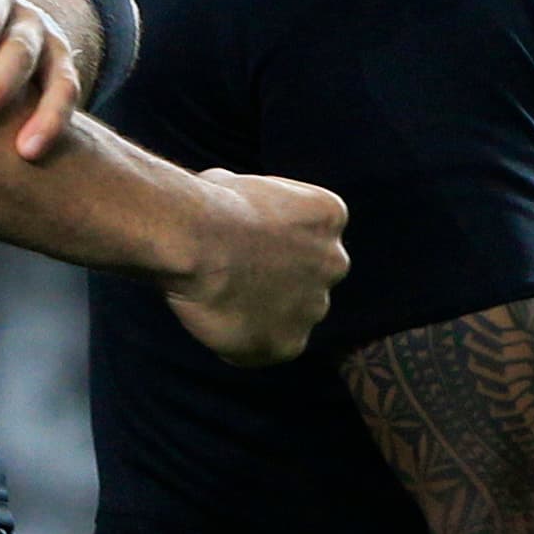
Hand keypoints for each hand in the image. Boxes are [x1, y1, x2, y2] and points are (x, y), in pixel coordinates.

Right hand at [162, 167, 349, 366]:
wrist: (199, 240)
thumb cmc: (209, 204)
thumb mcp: (245, 185)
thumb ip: (253, 211)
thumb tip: (232, 213)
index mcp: (330, 215)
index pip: (311, 235)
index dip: (274, 241)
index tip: (242, 243)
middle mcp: (334, 262)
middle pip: (309, 278)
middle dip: (279, 280)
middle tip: (234, 277)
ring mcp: (315, 306)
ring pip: (290, 315)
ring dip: (263, 313)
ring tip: (219, 299)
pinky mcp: (291, 344)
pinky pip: (267, 348)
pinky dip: (243, 342)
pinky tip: (216, 320)